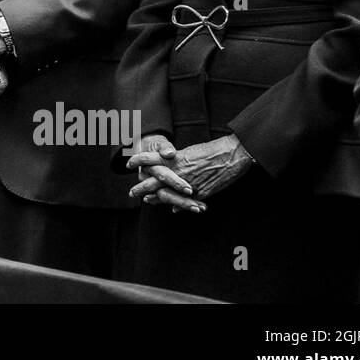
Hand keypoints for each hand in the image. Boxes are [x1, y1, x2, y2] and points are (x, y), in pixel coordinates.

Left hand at [129, 134, 252, 209]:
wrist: (232, 154)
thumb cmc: (212, 150)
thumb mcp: (191, 152)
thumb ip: (179, 160)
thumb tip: (168, 161)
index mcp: (175, 158)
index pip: (149, 159)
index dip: (138, 161)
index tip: (128, 163)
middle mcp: (178, 171)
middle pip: (153, 181)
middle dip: (141, 188)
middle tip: (132, 193)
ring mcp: (188, 184)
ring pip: (167, 194)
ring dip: (156, 199)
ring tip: (147, 201)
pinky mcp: (200, 192)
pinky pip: (186, 202)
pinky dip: (180, 206)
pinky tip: (174, 209)